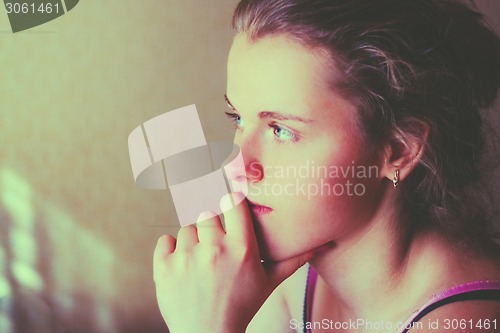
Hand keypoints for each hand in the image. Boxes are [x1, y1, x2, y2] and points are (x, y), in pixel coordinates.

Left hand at [153, 193, 324, 332]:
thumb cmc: (241, 306)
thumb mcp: (269, 282)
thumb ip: (293, 259)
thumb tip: (323, 243)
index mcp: (242, 249)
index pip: (234, 203)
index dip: (232, 203)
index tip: (231, 206)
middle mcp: (214, 250)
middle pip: (208, 216)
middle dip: (211, 231)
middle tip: (216, 252)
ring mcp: (186, 258)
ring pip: (187, 229)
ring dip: (193, 244)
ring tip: (201, 265)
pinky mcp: (163, 267)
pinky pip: (165, 241)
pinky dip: (171, 251)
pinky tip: (183, 267)